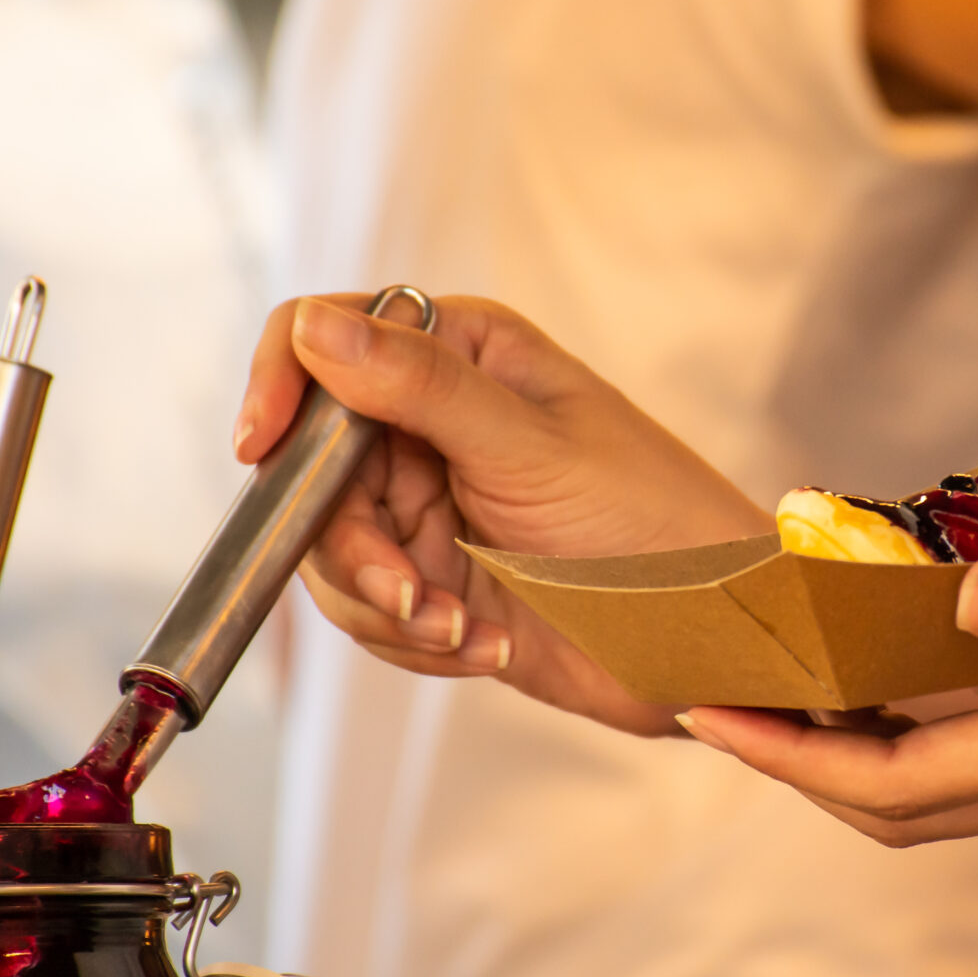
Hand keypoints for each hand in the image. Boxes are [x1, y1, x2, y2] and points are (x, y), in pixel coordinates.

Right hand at [235, 293, 767, 736]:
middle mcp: (434, 420)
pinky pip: (373, 611)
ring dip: (390, 606)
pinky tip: (489, 646)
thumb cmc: (658, 523)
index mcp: (461, 354)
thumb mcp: (533, 450)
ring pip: (331, 552)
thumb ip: (421, 389)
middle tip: (413, 596)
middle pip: (311, 469)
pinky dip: (416, 638)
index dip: (280, 388)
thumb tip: (317, 329)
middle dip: (351, 548)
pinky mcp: (439, 579)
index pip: (324, 339)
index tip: (259, 451)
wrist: (718, 640)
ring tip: (465, 631)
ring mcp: (432, 503)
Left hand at [677, 501, 977, 844]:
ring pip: (960, 782)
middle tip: (723, 706)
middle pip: (914, 804)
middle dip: (805, 770)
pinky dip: (939, 721)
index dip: (795, 762)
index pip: (906, 784)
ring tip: (794, 692)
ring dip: (864, 753)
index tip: (711, 716)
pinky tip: (922, 661)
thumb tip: (962, 606)